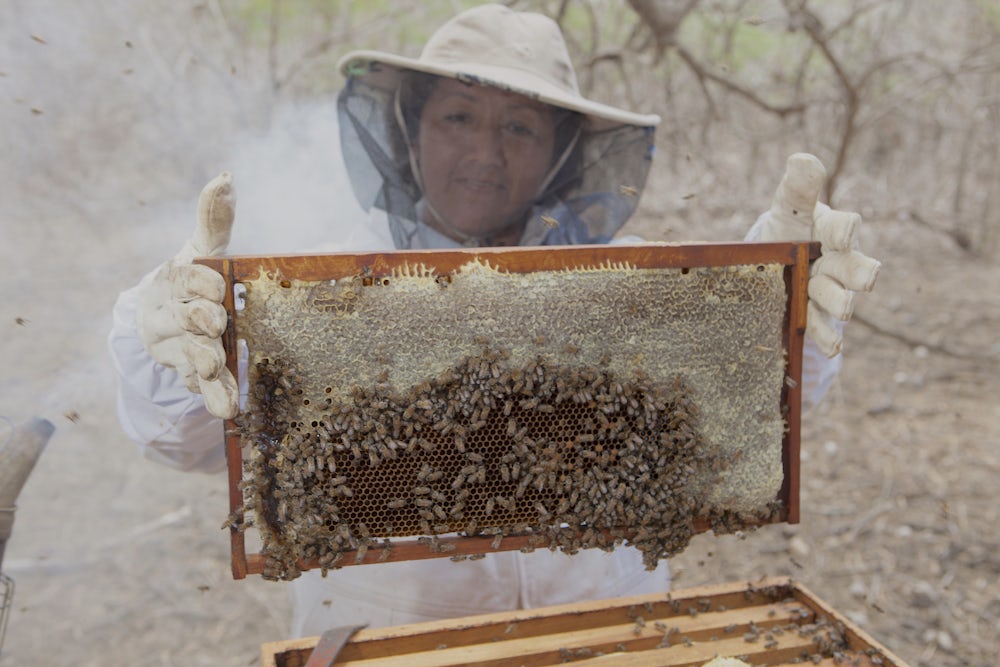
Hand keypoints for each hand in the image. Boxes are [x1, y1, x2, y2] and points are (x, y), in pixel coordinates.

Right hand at [136, 172, 238, 417]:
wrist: (167, 322)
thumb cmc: (194, 279)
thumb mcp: (204, 250)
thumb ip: (214, 220)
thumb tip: (226, 177)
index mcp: (173, 281)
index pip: (185, 279)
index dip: (200, 281)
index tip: (218, 283)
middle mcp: (168, 317)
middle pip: (184, 319)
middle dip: (200, 320)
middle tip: (217, 323)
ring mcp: (175, 349)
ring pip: (188, 355)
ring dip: (203, 361)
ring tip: (215, 367)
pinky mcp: (188, 375)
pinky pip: (200, 388)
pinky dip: (213, 398)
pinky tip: (228, 410)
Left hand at [755, 153, 880, 356]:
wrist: (774, 265)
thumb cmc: (787, 231)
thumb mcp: (787, 209)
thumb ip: (797, 188)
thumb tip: (802, 158)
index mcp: (831, 231)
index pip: (843, 226)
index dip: (844, 229)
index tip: (844, 231)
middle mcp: (837, 262)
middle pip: (854, 268)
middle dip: (859, 273)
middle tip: (866, 278)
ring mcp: (829, 292)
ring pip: (840, 299)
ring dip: (841, 304)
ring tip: (843, 309)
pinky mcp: (815, 317)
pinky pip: (824, 329)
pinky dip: (828, 338)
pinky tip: (832, 349)